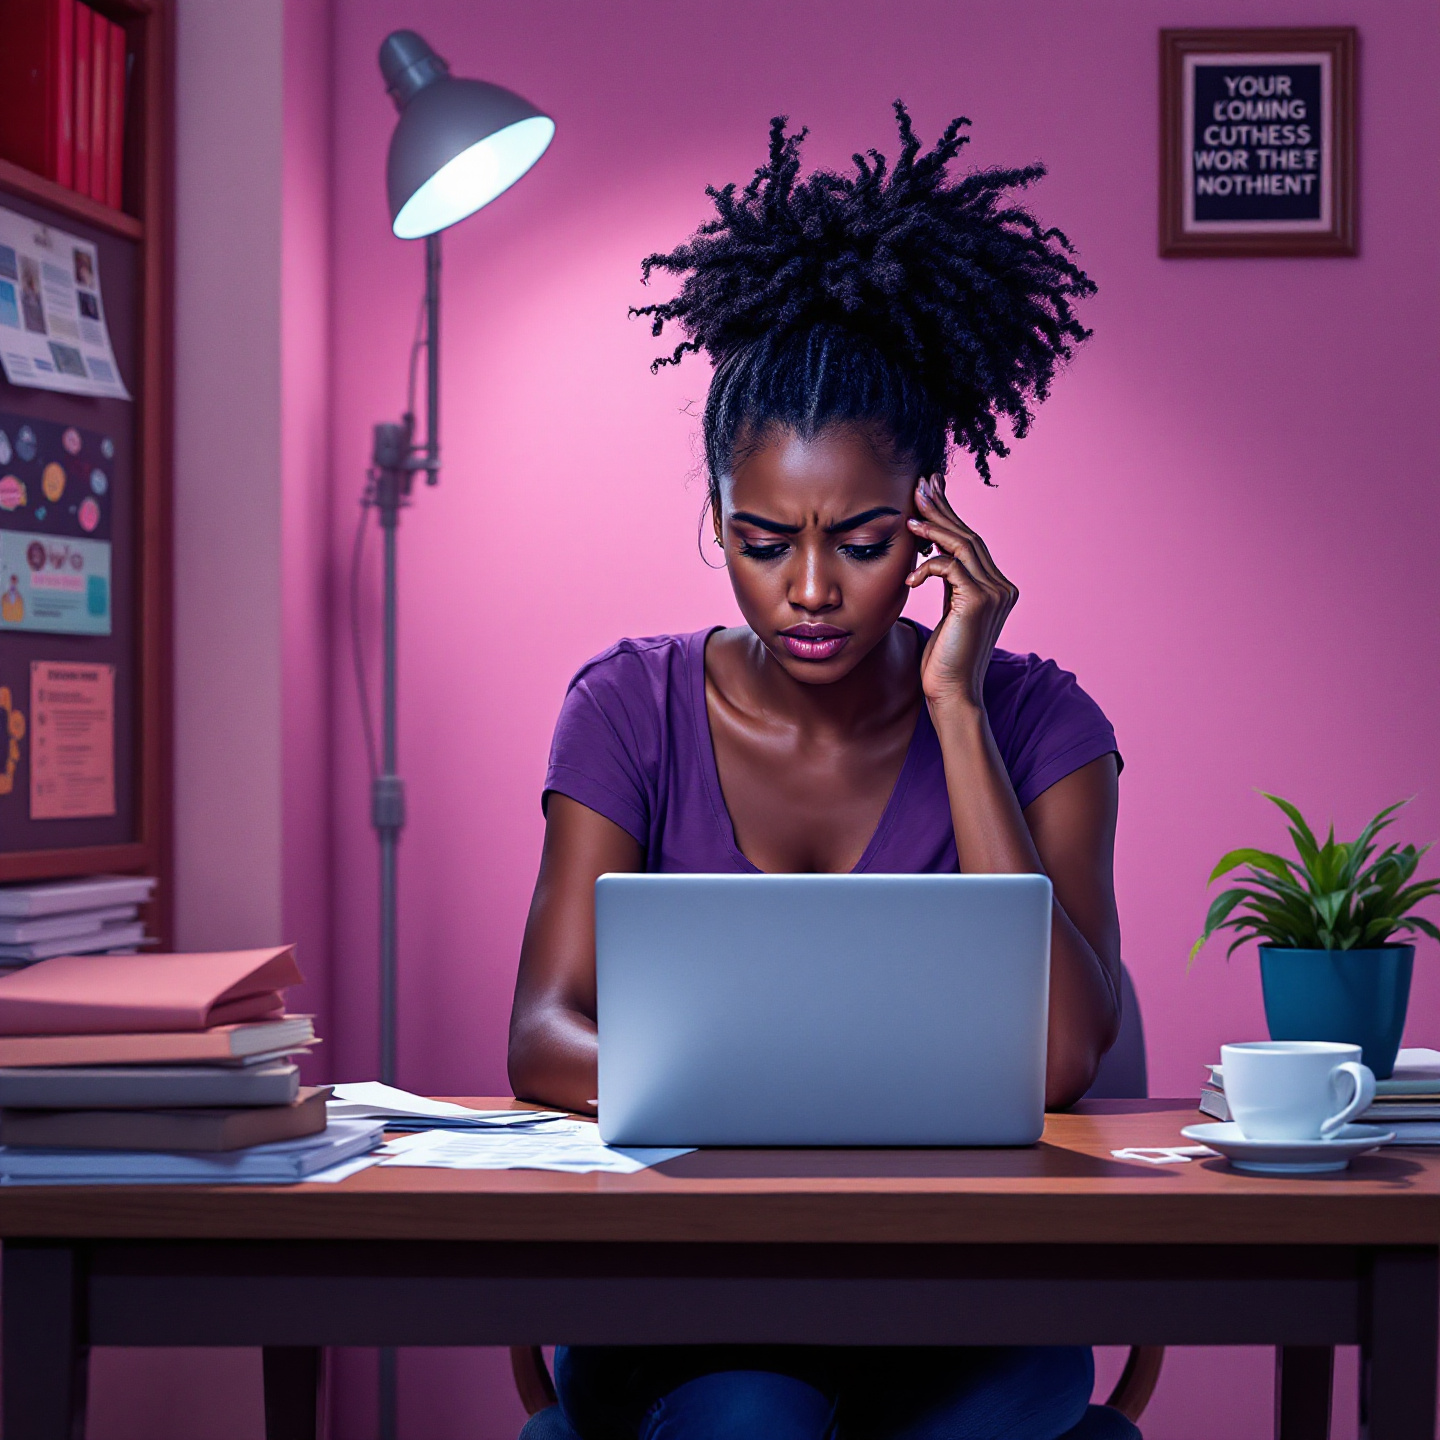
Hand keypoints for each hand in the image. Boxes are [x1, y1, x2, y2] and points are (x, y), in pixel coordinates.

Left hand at [906, 476, 1017, 710]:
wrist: (951, 694)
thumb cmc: (942, 660)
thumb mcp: (948, 612)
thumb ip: (949, 583)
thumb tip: (933, 553)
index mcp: (996, 587)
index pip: (971, 542)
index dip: (951, 514)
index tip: (931, 491)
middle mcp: (1002, 587)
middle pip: (969, 537)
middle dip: (943, 509)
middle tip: (920, 485)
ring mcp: (996, 593)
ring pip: (963, 546)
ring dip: (934, 527)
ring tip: (910, 516)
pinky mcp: (980, 602)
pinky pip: (951, 567)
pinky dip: (929, 565)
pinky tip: (910, 576)